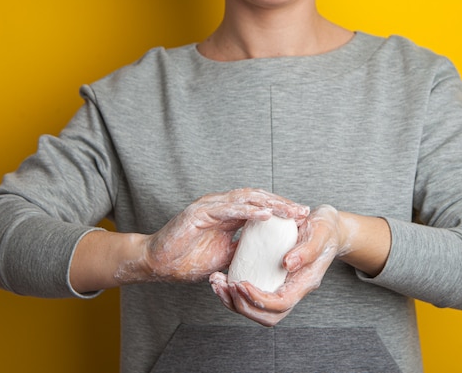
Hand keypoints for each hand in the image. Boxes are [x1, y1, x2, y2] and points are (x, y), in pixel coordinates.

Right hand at [118, 188, 309, 283]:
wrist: (159, 264)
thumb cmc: (188, 259)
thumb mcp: (225, 255)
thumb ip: (243, 248)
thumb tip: (267, 253)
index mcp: (228, 214)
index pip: (260, 206)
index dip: (281, 209)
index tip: (301, 217)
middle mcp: (221, 205)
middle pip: (257, 199)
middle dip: (281, 204)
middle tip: (302, 211)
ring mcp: (210, 206)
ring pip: (246, 200)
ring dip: (270, 204)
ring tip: (289, 211)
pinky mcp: (199, 212)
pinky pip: (228, 209)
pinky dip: (248, 211)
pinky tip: (266, 215)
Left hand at [210, 205, 344, 325]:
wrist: (325, 227)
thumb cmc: (324, 229)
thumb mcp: (320, 232)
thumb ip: (307, 250)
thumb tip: (287, 264)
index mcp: (304, 283)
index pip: (280, 304)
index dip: (258, 299)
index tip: (240, 283)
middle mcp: (292, 291)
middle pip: (267, 316)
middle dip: (241, 305)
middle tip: (223, 286)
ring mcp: (282, 288)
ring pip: (256, 310)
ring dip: (233, 301)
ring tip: (217, 283)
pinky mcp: (272, 281)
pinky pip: (252, 297)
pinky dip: (235, 292)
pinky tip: (223, 278)